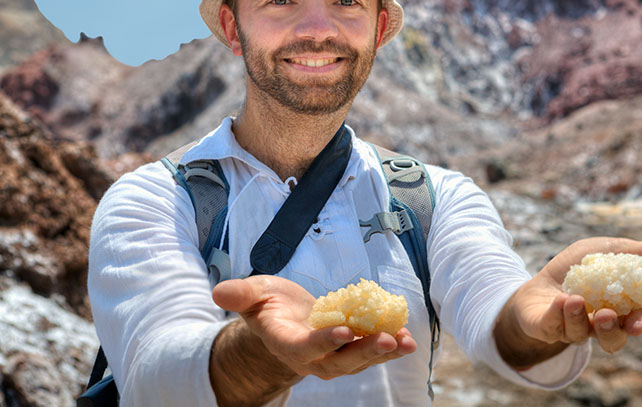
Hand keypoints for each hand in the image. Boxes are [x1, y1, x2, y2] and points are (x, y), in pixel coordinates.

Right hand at [212, 275, 416, 380]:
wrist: (284, 319)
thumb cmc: (268, 304)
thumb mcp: (252, 294)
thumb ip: (241, 294)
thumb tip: (220, 291)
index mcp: (286, 342)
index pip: (305, 346)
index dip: (323, 341)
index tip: (343, 331)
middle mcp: (311, 357)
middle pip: (339, 361)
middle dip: (364, 352)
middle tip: (387, 339)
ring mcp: (333, 357)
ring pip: (359, 360)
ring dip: (384, 352)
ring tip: (406, 342)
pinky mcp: (350, 349)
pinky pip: (371, 352)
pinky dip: (391, 347)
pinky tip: (409, 339)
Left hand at [496, 237, 641, 364]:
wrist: (540, 281)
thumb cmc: (583, 267)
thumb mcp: (618, 252)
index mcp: (618, 310)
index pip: (634, 322)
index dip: (637, 323)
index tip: (637, 322)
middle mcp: (597, 325)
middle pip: (611, 339)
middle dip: (611, 331)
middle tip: (608, 315)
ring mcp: (570, 327)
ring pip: (580, 334)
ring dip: (579, 319)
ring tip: (577, 301)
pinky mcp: (546, 325)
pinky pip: (552, 325)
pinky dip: (557, 314)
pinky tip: (561, 300)